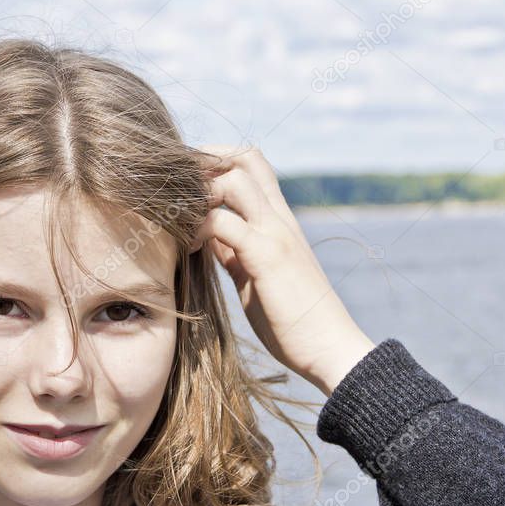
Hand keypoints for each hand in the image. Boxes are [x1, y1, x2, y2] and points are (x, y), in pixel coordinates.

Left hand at [191, 145, 373, 396]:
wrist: (329, 349)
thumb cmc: (292, 319)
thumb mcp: (254, 275)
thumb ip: (233, 250)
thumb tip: (207, 236)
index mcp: (278, 220)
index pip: (250, 163)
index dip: (215, 162)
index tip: (186, 185)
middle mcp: (279, 218)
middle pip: (242, 157)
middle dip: (202, 163)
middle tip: (175, 195)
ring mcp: (275, 233)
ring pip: (233, 178)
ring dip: (199, 191)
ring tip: (180, 222)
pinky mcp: (267, 256)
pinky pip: (224, 222)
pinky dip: (198, 227)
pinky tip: (189, 248)